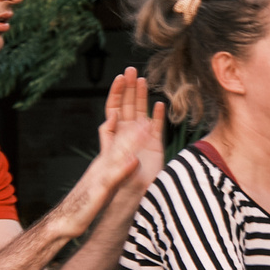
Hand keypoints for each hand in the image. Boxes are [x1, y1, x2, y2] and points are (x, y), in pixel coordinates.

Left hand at [88, 66, 166, 195]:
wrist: (130, 199)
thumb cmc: (115, 183)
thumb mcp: (109, 165)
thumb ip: (113, 146)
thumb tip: (117, 123)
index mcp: (114, 135)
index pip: (114, 108)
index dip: (116, 93)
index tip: (120, 79)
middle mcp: (126, 134)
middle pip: (127, 105)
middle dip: (129, 87)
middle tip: (131, 69)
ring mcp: (140, 139)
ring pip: (141, 112)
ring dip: (141, 96)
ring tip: (143, 79)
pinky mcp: (154, 146)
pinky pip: (156, 126)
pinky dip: (157, 115)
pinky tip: (160, 105)